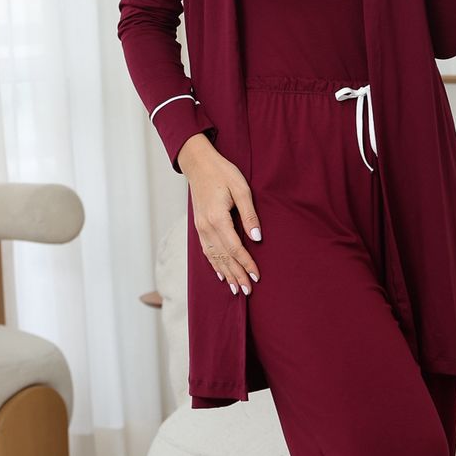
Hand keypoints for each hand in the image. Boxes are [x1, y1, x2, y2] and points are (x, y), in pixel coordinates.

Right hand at [179, 137, 261, 296]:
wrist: (198, 163)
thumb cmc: (223, 172)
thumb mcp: (242, 189)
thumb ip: (250, 215)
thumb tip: (257, 239)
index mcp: (217, 218)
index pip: (235, 248)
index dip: (246, 263)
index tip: (256, 276)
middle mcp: (206, 227)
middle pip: (223, 257)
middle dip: (236, 275)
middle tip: (247, 291)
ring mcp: (200, 228)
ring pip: (213, 257)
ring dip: (225, 274)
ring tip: (235, 290)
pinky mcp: (199, 226)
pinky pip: (206, 251)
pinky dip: (214, 265)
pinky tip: (220, 274)